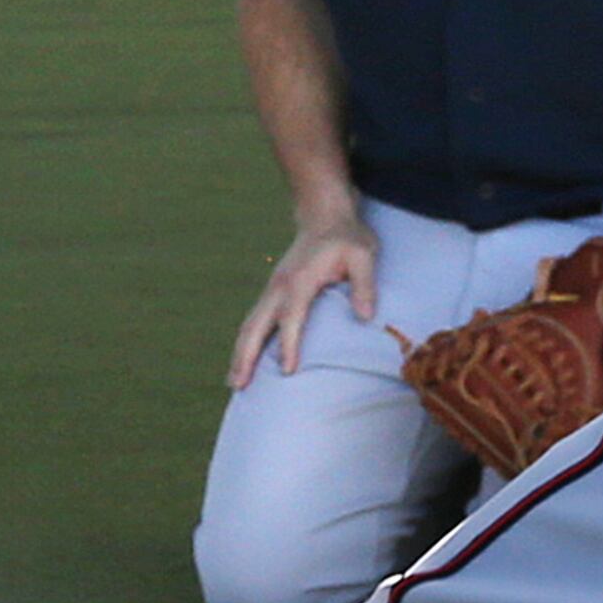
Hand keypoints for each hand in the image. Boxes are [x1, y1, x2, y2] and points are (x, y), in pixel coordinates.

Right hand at [229, 209, 376, 386]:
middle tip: (239, 386)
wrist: (324, 216)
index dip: (289, 344)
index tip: (287, 370)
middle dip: (245, 356)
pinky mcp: (273, 293)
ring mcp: (272, 290)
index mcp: (300, 280)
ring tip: (235, 383)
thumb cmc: (346, 238)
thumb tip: (366, 315)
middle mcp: (279, 287)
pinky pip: (255, 322)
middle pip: (255, 326)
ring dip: (240, 354)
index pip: (291, 317)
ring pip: (250, 325)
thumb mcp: (363, 255)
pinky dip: (247, 343)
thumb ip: (364, 285)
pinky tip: (246, 362)